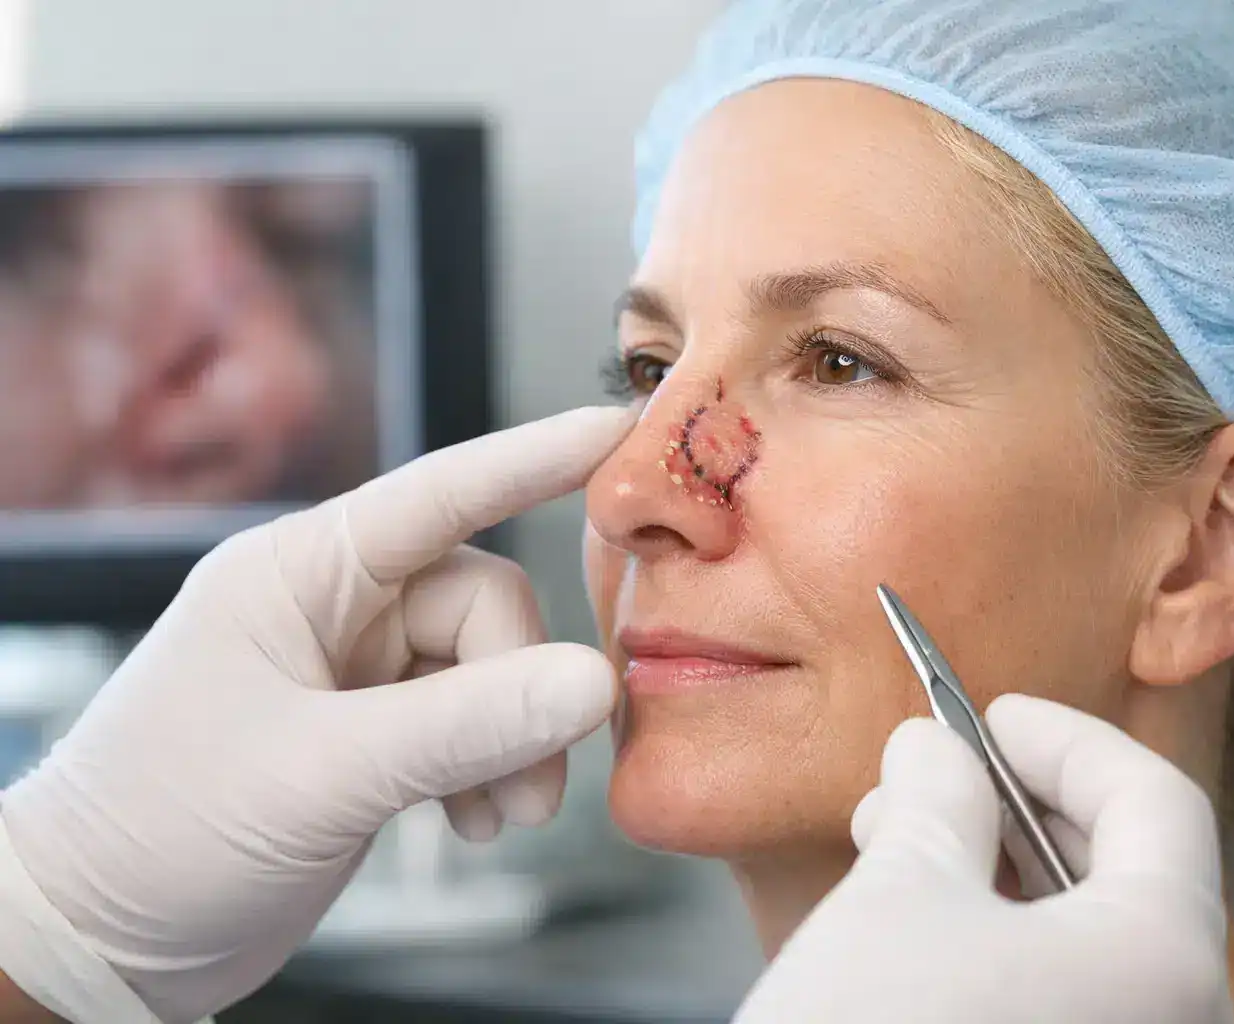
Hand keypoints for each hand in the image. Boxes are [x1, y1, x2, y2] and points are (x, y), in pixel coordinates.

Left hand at [0, 406, 633, 1022]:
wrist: (96, 943)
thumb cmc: (160, 836)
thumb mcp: (323, 773)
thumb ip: (466, 726)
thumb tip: (594, 682)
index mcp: (297, 574)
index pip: (441, 493)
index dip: (535, 458)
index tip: (616, 428)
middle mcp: (330, 609)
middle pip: (482, 605)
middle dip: (523, 691)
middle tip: (529, 783)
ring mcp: (351, 673)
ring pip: (487, 670)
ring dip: (513, 743)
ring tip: (504, 818)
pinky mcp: (369, 735)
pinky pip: (467, 723)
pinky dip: (489, 770)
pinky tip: (474, 823)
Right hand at [734, 694, 1233, 1023]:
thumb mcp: (900, 894)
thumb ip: (937, 798)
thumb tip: (933, 749)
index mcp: (1162, 956)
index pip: (1154, 802)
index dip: (1069, 740)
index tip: (990, 716)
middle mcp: (1178, 1023)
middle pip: (1129, 874)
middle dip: (1018, 808)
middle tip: (929, 780)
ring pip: (1091, 945)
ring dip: (999, 877)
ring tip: (895, 846)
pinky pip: (1067, 1004)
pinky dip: (1002, 951)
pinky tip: (917, 932)